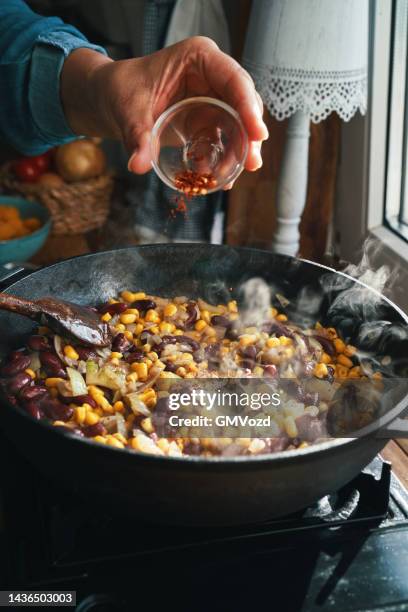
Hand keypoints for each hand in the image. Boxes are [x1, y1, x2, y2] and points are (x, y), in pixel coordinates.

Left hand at [61, 37, 267, 180]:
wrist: (112, 99)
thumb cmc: (121, 90)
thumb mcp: (127, 110)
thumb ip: (136, 136)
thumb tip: (138, 165)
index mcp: (199, 57)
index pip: (234, 79)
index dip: (249, 107)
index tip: (258, 134)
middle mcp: (213, 75)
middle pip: (244, 103)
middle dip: (250, 135)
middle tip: (252, 163)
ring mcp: (213, 97)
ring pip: (239, 123)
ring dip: (241, 151)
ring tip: (233, 178)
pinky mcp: (209, 118)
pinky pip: (225, 139)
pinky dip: (224, 158)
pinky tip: (221, 179)